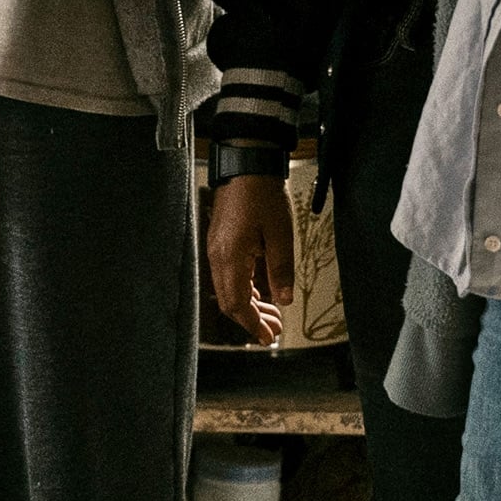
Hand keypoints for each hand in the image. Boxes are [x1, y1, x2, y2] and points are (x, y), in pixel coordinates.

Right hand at [206, 173, 296, 344]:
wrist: (247, 163)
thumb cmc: (263, 194)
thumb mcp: (280, 234)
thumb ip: (281, 270)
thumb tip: (284, 300)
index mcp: (230, 257)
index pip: (237, 303)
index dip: (252, 324)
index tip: (267, 337)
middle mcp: (217, 256)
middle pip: (229, 301)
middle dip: (251, 319)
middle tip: (273, 330)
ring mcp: (216, 249)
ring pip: (229, 288)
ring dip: (249, 305)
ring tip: (271, 315)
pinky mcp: (220, 241)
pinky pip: (229, 275)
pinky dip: (244, 289)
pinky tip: (260, 293)